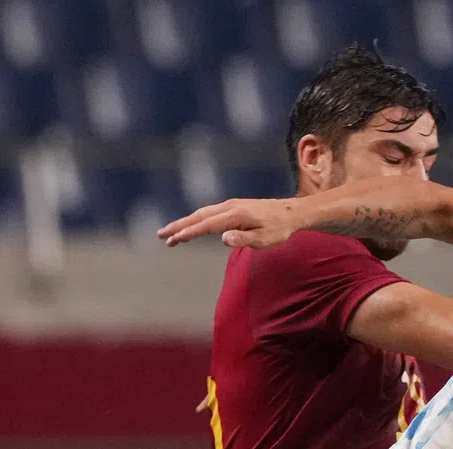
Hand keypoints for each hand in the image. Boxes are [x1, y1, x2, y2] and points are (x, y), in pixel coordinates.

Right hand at [159, 198, 301, 248]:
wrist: (290, 212)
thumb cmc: (278, 229)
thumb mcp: (264, 239)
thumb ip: (243, 240)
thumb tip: (222, 239)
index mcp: (236, 215)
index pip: (207, 225)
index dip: (189, 232)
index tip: (174, 239)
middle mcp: (230, 207)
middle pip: (199, 216)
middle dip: (179, 226)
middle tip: (161, 236)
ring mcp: (230, 205)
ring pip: (202, 213)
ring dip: (184, 223)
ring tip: (170, 234)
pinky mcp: (232, 207)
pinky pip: (209, 213)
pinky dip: (196, 220)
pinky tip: (190, 227)